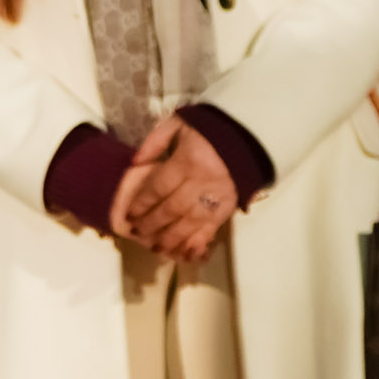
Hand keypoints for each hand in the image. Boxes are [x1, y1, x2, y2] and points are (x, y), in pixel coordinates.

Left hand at [110, 115, 237, 265]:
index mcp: (188, 161)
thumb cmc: (208, 131)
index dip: (142, 203)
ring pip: (190, 223)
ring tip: (156, 248)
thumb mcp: (179, 125)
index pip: (159, 187)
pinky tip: (185, 253)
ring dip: (172, 238)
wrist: (248, 135)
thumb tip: (135, 162)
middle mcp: (202, 182)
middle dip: (152, 224)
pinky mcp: (229, 207)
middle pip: (172, 209)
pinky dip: (198, 242)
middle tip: (138, 234)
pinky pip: (212, 228)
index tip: (129, 214)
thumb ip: (155, 141)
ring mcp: (217, 197)